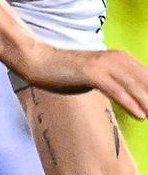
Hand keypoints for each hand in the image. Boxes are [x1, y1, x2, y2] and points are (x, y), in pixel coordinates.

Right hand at [14, 41, 147, 118]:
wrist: (38, 61)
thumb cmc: (65, 71)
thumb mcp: (95, 75)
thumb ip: (115, 82)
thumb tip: (132, 97)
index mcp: (121, 59)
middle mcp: (116, 59)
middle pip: (146, 82)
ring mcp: (104, 64)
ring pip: (135, 86)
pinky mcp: (91, 72)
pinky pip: (116, 90)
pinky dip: (130, 103)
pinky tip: (141, 115)